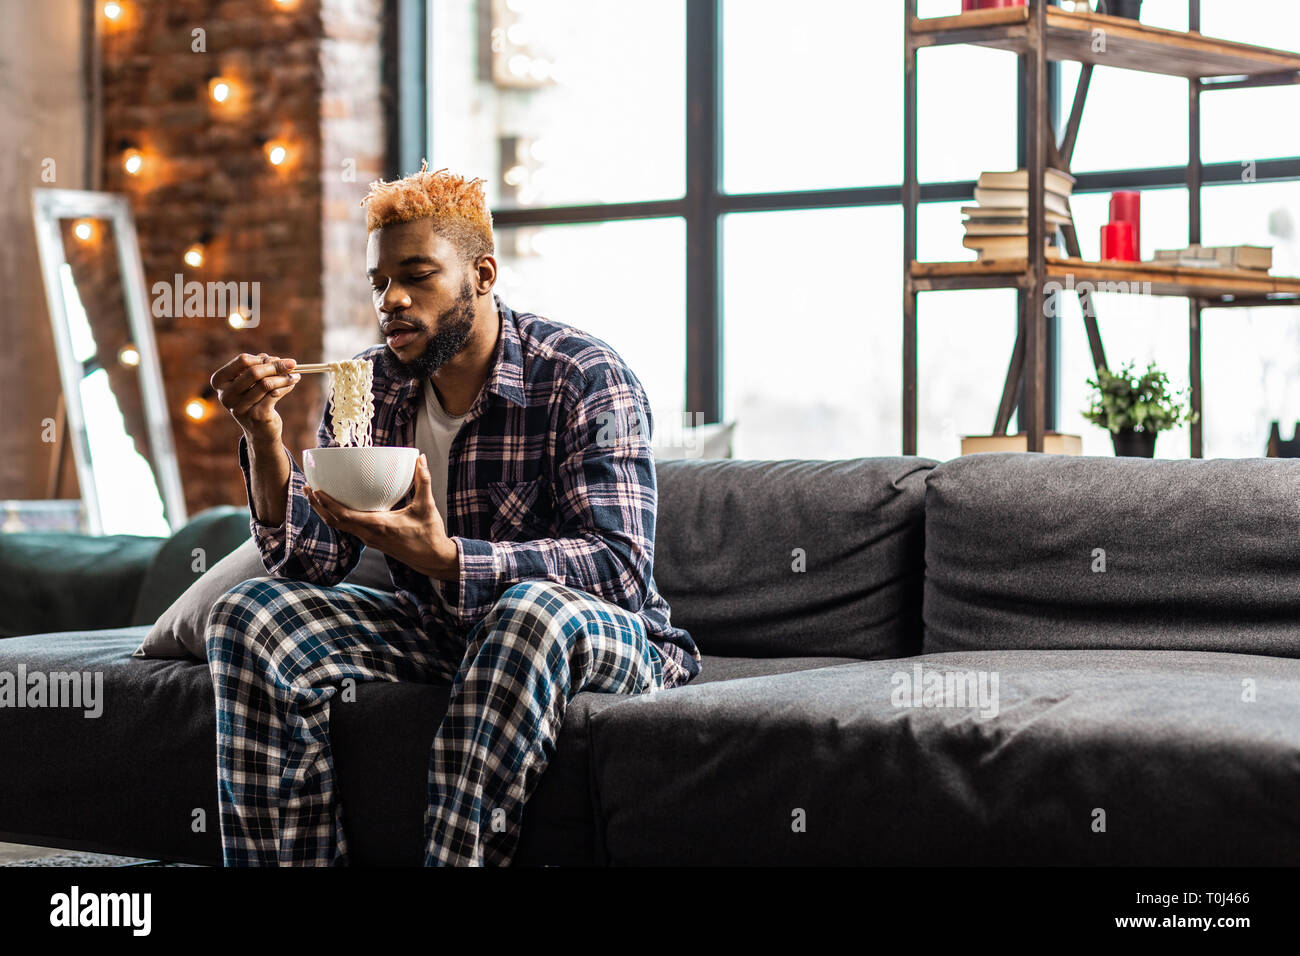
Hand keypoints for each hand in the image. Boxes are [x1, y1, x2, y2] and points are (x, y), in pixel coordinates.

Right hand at [211, 353, 300, 443]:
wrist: (258, 430)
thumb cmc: (254, 399)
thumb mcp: (251, 382)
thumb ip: (259, 367)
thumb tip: (272, 359)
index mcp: (220, 382)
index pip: (242, 361)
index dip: (261, 359)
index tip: (274, 360)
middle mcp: (226, 395)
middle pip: (254, 372)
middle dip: (276, 366)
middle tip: (292, 364)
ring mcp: (240, 407)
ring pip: (267, 383)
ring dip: (284, 377)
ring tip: (295, 375)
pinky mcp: (256, 416)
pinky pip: (275, 394)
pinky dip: (286, 387)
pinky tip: (291, 384)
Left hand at [305, 453, 458, 578]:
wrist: (432, 559)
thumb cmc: (429, 534)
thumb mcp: (427, 506)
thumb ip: (423, 481)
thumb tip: (420, 459)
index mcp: (378, 525)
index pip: (344, 516)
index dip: (327, 504)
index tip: (316, 490)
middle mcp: (369, 534)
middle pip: (334, 521)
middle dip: (318, 505)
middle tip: (307, 488)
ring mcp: (369, 539)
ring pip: (339, 526)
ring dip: (325, 512)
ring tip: (315, 496)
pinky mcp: (372, 540)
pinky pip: (347, 528)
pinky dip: (337, 516)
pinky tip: (336, 506)